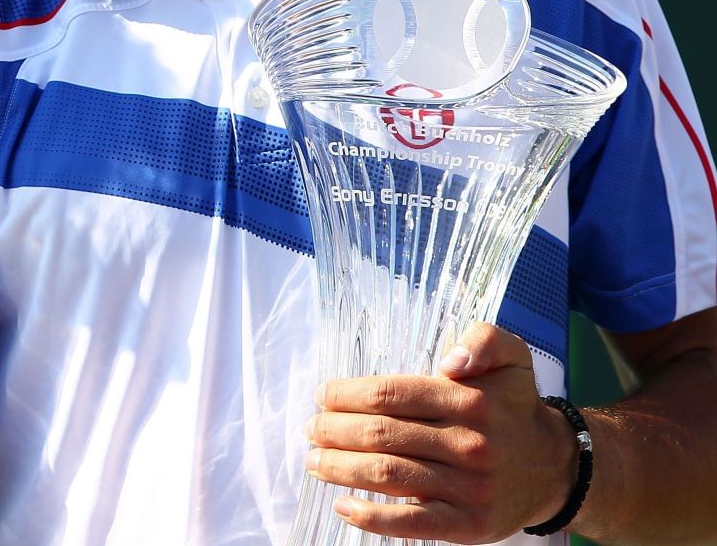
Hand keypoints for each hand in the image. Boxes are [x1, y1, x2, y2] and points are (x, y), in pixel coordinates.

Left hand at [306, 322, 578, 542]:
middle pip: (382, 435)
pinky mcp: (469, 525)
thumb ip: (484, 339)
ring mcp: (469, 488)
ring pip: (389, 475)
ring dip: (341, 468)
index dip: (346, 395)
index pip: (390, 395)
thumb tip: (452, 360)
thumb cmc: (512, 405)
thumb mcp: (512, 355)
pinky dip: (372, 517)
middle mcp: (470, 444)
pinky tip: (343, 505)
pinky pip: (412, 523)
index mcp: (468, 401)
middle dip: (334, 431)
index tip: (322, 396)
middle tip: (311, 429)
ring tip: (314, 460)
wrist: (553, 467)